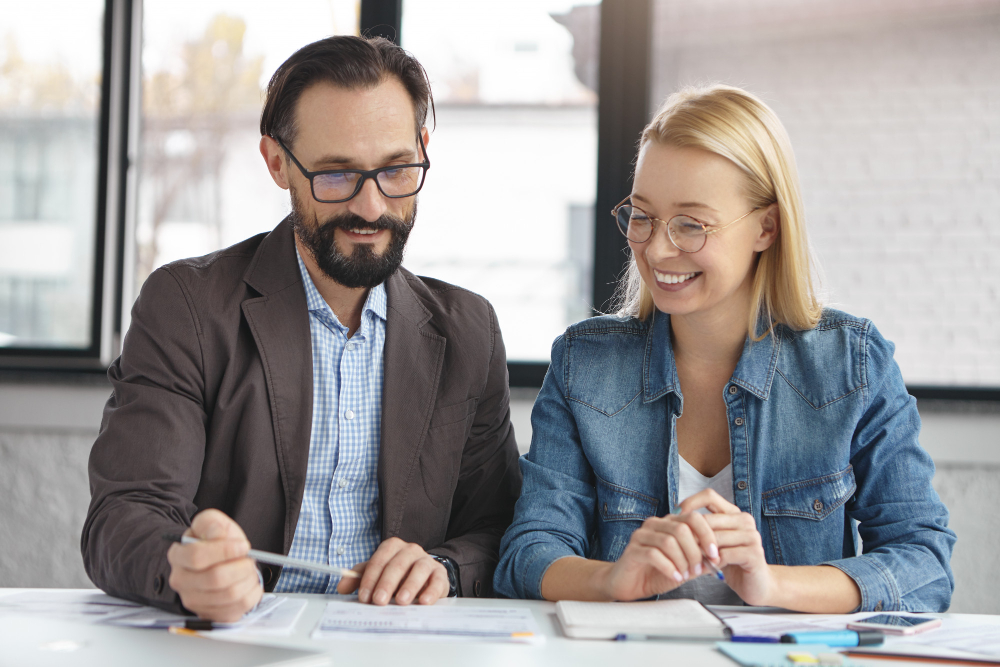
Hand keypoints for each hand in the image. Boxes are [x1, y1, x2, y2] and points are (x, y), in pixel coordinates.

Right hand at [166, 509, 262, 621]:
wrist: (220, 559)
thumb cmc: (216, 541)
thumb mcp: (213, 523)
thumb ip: (212, 524)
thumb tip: (216, 535)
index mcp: (178, 555)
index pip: (197, 556)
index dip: (225, 551)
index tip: (243, 546)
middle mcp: (181, 581)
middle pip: (215, 579)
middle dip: (241, 567)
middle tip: (249, 559)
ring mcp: (193, 600)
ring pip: (229, 595)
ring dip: (247, 580)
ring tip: (249, 570)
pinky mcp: (209, 614)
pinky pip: (237, 609)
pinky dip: (251, 594)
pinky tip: (248, 583)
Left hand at [336, 537, 449, 605]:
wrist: (425, 575)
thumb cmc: (397, 575)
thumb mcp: (377, 574)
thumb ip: (359, 578)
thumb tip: (341, 587)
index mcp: (392, 547)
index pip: (379, 560)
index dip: (370, 579)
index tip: (364, 597)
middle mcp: (410, 550)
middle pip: (398, 564)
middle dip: (387, 583)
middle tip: (379, 601)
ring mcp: (427, 561)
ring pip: (419, 569)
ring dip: (409, 585)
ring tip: (402, 601)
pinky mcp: (440, 574)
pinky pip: (437, 581)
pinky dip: (431, 591)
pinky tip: (424, 601)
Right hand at [597, 495, 722, 600]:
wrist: (629, 584)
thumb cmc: (656, 573)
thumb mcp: (684, 565)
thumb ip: (700, 560)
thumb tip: (722, 558)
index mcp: (669, 523)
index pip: (693, 517)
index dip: (707, 535)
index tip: (715, 554)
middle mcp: (655, 524)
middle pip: (682, 528)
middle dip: (695, 550)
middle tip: (699, 569)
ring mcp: (641, 536)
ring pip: (669, 541)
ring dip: (683, 561)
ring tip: (687, 575)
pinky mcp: (632, 550)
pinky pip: (654, 554)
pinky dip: (669, 567)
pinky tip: (675, 576)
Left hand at [679, 489, 775, 605]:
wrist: (756, 585)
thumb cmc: (731, 562)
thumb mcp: (713, 543)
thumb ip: (700, 530)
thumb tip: (673, 518)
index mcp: (734, 513)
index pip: (709, 496)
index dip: (690, 503)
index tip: (674, 516)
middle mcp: (745, 520)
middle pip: (708, 519)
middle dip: (691, 535)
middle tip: (678, 548)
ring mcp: (751, 536)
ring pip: (715, 538)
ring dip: (700, 551)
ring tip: (690, 561)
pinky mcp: (754, 553)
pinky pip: (725, 554)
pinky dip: (712, 563)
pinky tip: (706, 570)